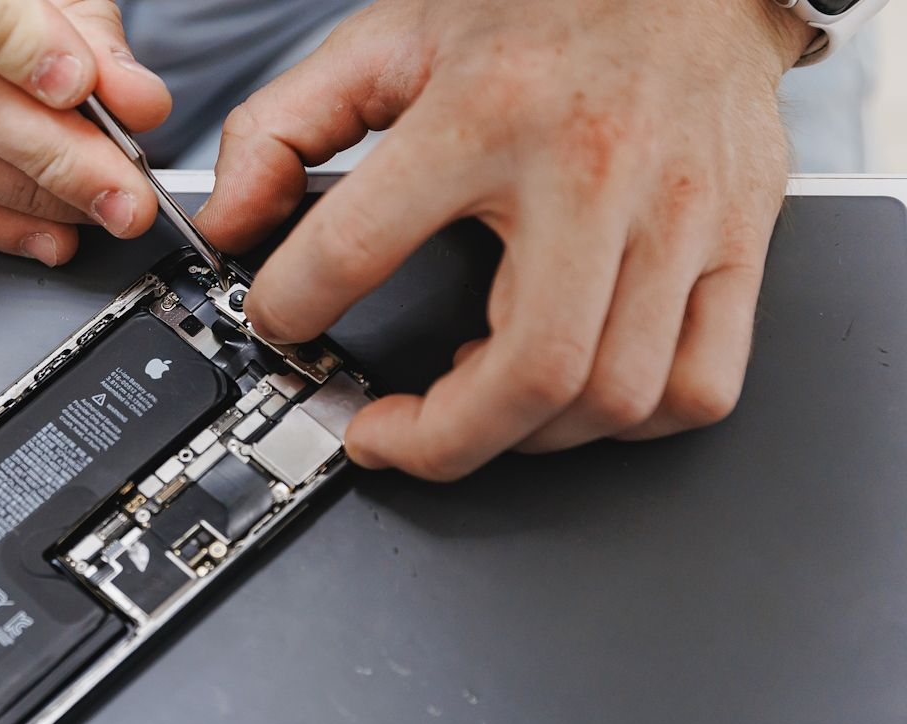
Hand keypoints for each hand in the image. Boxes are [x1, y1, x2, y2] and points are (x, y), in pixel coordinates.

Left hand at [197, 0, 807, 480]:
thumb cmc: (540, 6)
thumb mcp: (385, 41)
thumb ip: (282, 127)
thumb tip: (225, 217)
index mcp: (486, 114)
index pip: (361, 246)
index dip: (295, 308)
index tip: (281, 327)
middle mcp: (591, 171)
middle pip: (529, 370)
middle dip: (438, 439)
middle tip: (384, 436)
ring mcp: (679, 216)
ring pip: (614, 395)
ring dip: (525, 435)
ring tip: (470, 407)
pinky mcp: (739, 243)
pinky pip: (700, 385)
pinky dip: (628, 422)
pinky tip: (572, 392)